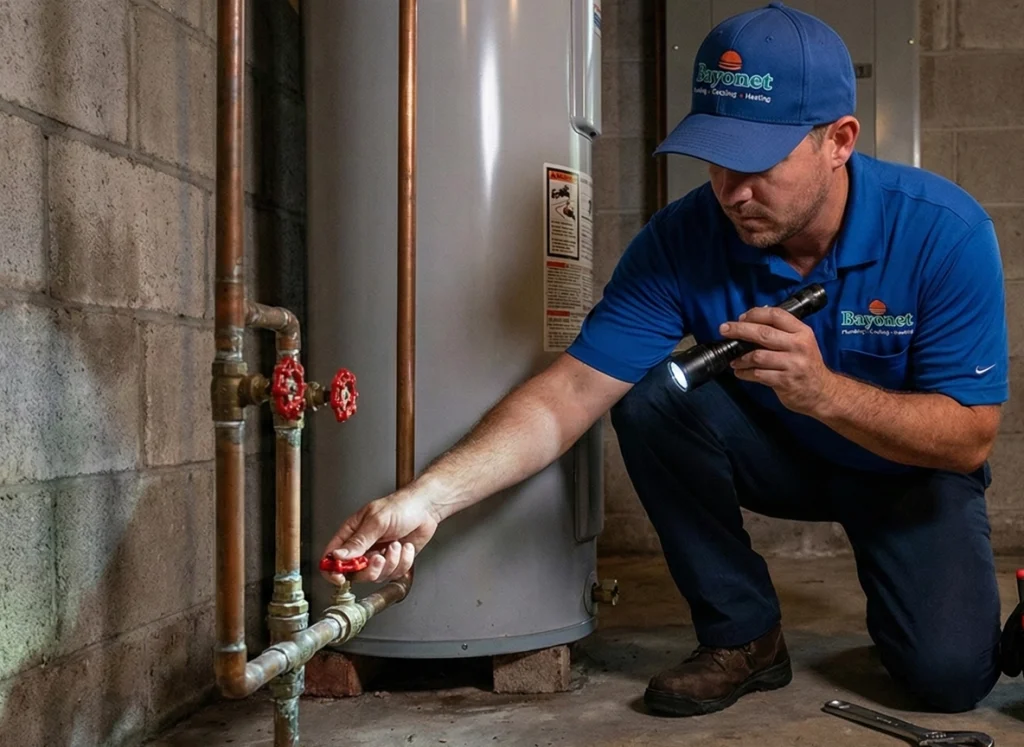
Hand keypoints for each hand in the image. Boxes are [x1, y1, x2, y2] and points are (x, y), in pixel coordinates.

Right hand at [320, 489, 441, 584]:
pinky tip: (406, 547)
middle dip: (370, 569)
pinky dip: (403, 561)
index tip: (340, 577)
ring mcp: (378, 555)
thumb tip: (337, 556)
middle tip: (380, 557)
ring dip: (391, 562)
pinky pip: (394, 574)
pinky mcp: (394, 562)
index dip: (332, 570)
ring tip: (397, 544)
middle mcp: (362, 547)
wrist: (426, 508)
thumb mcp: (376, 521)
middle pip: (354, 573)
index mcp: (351, 533)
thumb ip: (358, 541)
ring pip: (376, 575)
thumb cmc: (400, 506)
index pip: (331, 556)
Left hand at [720, 306, 836, 415]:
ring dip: (740, 357)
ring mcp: (792, 364)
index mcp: (802, 332)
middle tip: (724, 329)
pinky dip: (745, 373)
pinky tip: (740, 372)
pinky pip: (758, 374)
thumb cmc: (807, 364)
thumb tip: (750, 321)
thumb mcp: (802, 342)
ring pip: (758, 356)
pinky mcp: (785, 382)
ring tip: (733, 360)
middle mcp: (798, 346)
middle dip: (740, 330)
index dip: (755, 314)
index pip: (776, 315)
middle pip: (763, 333)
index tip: (740, 318)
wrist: (823, 392)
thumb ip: (781, 332)